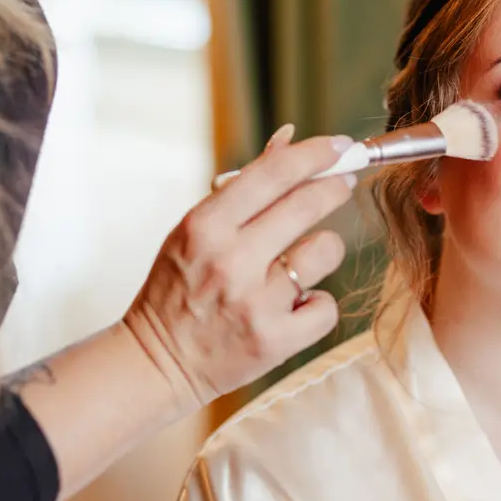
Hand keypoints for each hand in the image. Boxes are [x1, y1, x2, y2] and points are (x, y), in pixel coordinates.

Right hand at [123, 126, 356, 410]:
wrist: (158, 362)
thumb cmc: (178, 287)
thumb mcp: (195, 230)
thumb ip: (243, 187)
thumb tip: (288, 138)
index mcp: (205, 226)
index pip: (274, 173)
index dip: (315, 153)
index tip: (340, 145)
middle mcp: (231, 261)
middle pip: (308, 205)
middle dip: (335, 186)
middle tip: (343, 182)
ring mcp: (256, 303)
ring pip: (326, 251)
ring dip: (321, 250)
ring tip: (300, 263)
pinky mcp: (275, 341)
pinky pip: (327, 306)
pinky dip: (315, 305)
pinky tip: (294, 306)